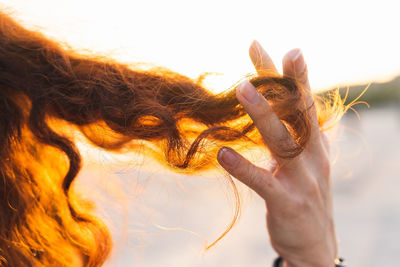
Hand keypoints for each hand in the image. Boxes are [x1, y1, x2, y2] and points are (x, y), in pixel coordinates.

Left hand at [217, 41, 337, 266]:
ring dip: (263, 112)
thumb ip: (293, 134)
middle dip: (282, 80)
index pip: (303, 101)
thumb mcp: (304, 161)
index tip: (269, 47)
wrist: (316, 243)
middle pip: (298, 111)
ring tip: (241, 88)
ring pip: (284, 140)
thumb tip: (275, 106)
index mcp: (316, 144)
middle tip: (258, 51)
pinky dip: (242, 167)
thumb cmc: (304, 194)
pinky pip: (263, 182)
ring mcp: (303, 179)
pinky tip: (223, 153)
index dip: (289, 73)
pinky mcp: (288, 203)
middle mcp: (314, 156)